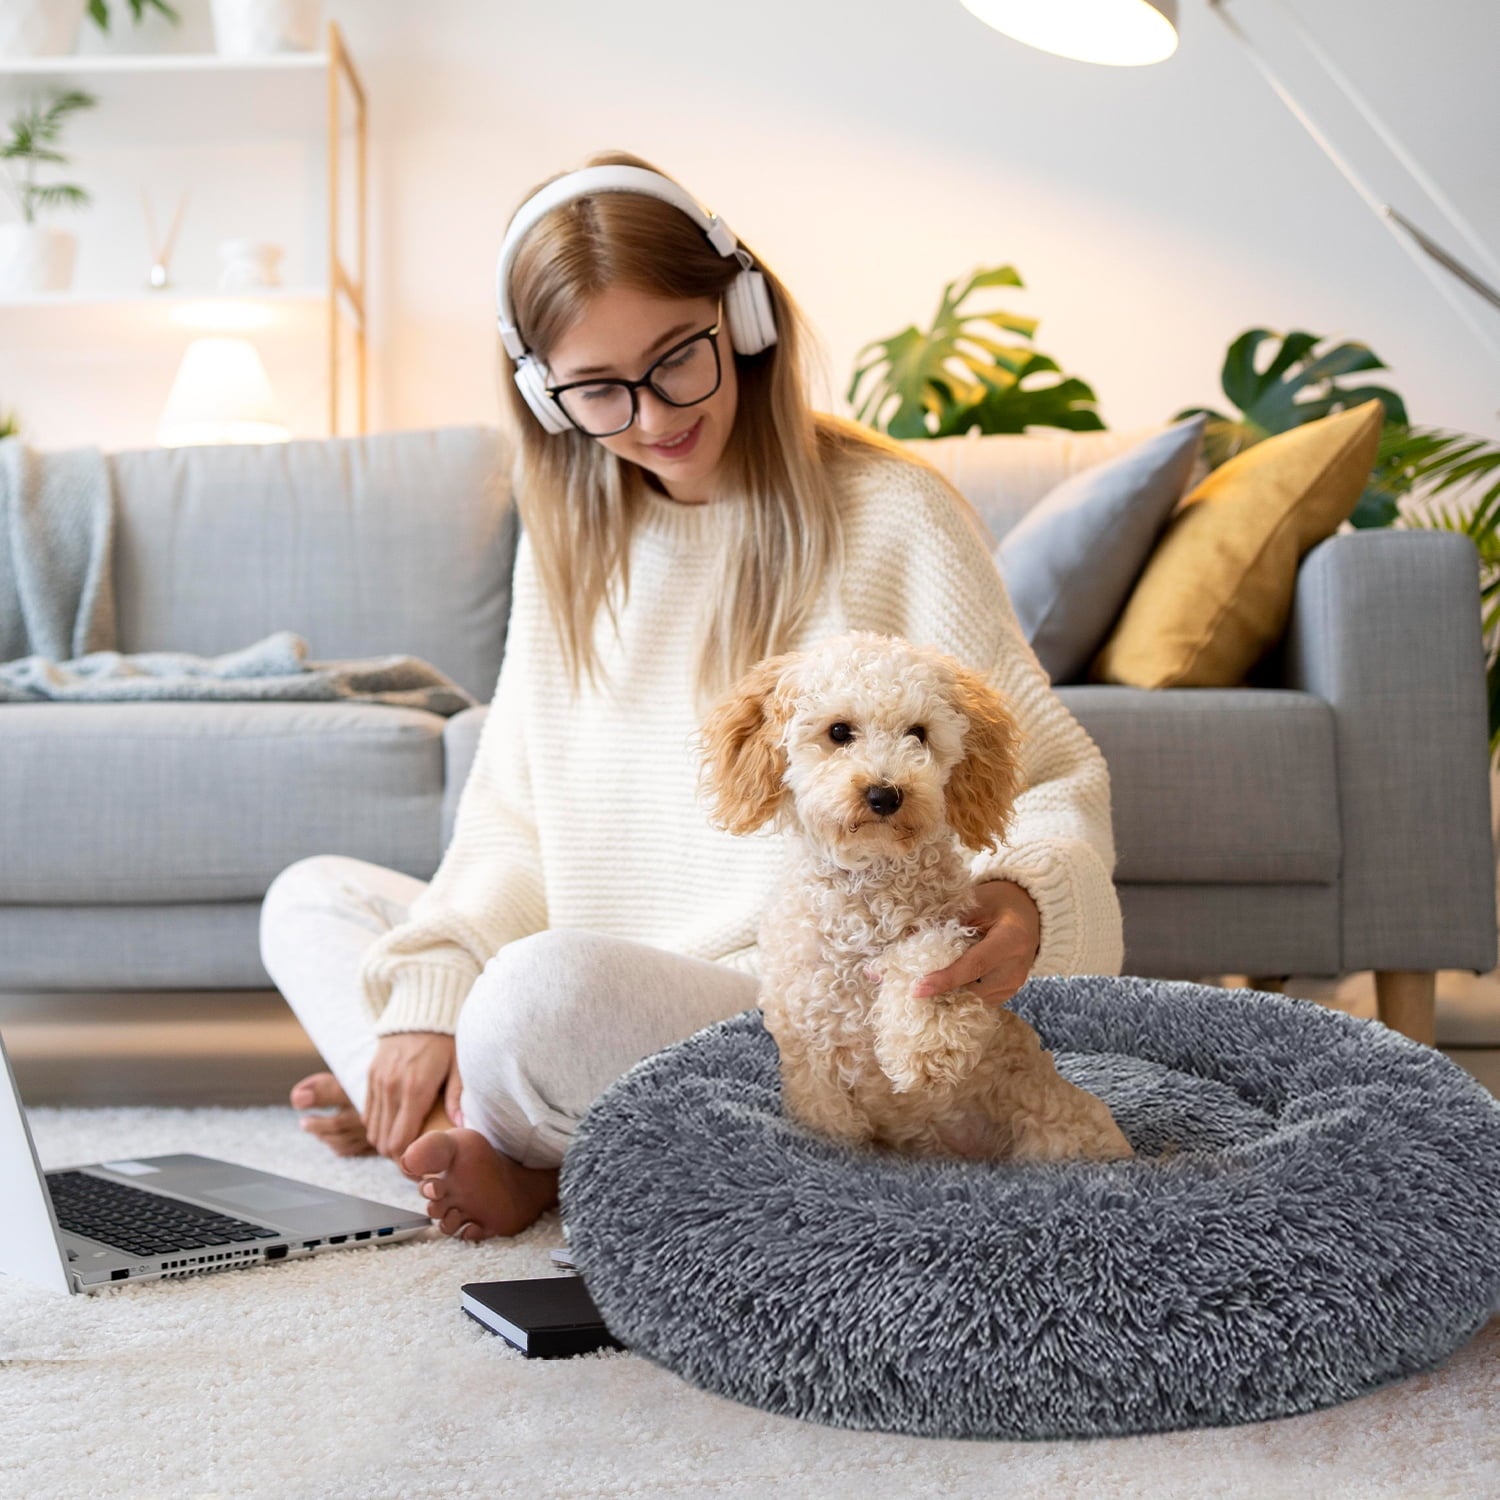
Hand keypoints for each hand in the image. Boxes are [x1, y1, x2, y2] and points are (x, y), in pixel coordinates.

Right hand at [364, 1032, 457, 1159]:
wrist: (421, 1011)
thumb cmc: (446, 1041)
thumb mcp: (458, 1066)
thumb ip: (457, 1097)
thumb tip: (463, 1126)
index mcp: (415, 1089)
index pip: (400, 1140)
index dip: (407, 1159)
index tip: (420, 1165)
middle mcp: (391, 1087)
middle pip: (383, 1140)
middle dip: (397, 1156)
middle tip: (414, 1160)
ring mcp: (378, 1081)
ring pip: (372, 1129)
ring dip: (385, 1142)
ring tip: (405, 1146)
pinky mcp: (370, 1075)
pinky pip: (367, 1112)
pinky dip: (376, 1125)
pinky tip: (393, 1128)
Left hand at [911, 880, 1041, 1006]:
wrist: (1030, 915)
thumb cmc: (1001, 903)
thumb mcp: (977, 901)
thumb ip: (948, 919)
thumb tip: (910, 936)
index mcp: (1011, 941)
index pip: (974, 965)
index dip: (944, 979)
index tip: (917, 989)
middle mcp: (1015, 969)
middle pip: (971, 989)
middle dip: (939, 990)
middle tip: (909, 984)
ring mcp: (1013, 985)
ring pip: (972, 999)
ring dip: (948, 993)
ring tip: (924, 981)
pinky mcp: (1007, 993)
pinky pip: (978, 1000)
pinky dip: (959, 993)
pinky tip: (944, 982)